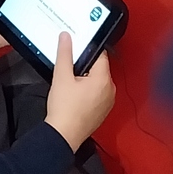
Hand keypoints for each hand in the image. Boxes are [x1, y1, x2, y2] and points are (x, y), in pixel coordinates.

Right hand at [43, 36, 115, 150]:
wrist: (63, 136)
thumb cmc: (64, 109)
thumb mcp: (61, 77)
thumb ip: (65, 54)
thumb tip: (66, 37)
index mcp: (103, 79)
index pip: (100, 54)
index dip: (87, 50)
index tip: (76, 51)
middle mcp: (110, 89)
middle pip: (99, 68)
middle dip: (85, 67)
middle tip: (69, 72)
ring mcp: (108, 102)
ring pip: (98, 82)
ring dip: (86, 81)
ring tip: (71, 86)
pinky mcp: (103, 111)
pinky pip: (98, 95)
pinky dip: (88, 93)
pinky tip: (75, 98)